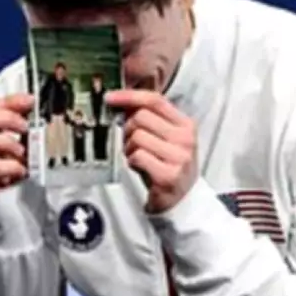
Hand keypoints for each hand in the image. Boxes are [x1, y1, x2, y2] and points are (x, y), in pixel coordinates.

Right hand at [0, 93, 32, 192]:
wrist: (22, 205)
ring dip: (4, 143)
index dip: (11, 101)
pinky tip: (19, 170)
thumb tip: (34, 104)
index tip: (31, 102)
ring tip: (21, 153)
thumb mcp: (30, 144)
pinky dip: (8, 166)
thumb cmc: (24, 172)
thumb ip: (30, 124)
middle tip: (24, 129)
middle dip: (3, 120)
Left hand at [105, 90, 197, 212]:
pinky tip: (140, 167)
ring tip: (138, 157)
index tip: (110, 98)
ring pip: (137, 136)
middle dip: (128, 129)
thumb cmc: (167, 164)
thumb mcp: (164, 137)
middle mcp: (185, 138)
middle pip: (141, 117)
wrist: (182, 199)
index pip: (154, 100)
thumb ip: (148, 118)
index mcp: (185, 124)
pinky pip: (137, 156)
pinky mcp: (169, 175)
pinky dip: (132, 161)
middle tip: (132, 143)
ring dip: (130, 148)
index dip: (129, 96)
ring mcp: (179, 157)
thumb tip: (120, 101)